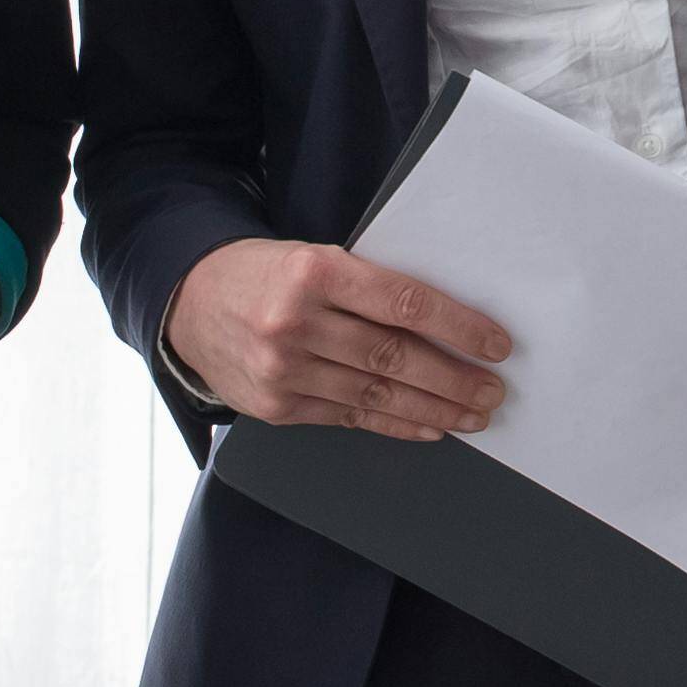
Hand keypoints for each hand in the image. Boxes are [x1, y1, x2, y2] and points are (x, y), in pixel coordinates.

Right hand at [165, 238, 512, 439]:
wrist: (190, 303)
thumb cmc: (270, 275)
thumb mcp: (316, 259)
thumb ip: (368, 288)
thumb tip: (446, 324)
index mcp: (314, 272)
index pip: (404, 303)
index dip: (458, 326)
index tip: (496, 344)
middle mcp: (295, 322)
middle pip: (394, 356)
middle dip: (454, 379)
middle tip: (493, 391)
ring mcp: (282, 370)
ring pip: (376, 394)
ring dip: (434, 409)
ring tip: (473, 414)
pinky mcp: (275, 406)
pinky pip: (349, 418)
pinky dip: (395, 424)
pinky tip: (428, 427)